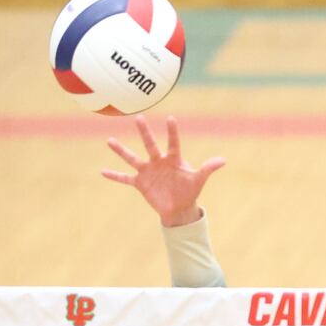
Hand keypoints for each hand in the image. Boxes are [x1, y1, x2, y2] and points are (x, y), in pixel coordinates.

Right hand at [101, 116, 225, 226]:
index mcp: (173, 158)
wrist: (179, 207)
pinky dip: (114, 176)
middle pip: (150, 145)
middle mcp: (158, 161)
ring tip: (109, 140)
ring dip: (121, 151)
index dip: (172, 132)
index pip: (173, 142)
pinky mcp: (140, 183)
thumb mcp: (199, 180)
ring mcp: (147, 171)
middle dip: (145, 133)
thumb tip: (223, 161)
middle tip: (139, 118)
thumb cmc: (190, 191)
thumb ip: (208, 168)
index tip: (171, 119)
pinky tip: (102, 171)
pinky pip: (125, 178)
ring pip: (132, 158)